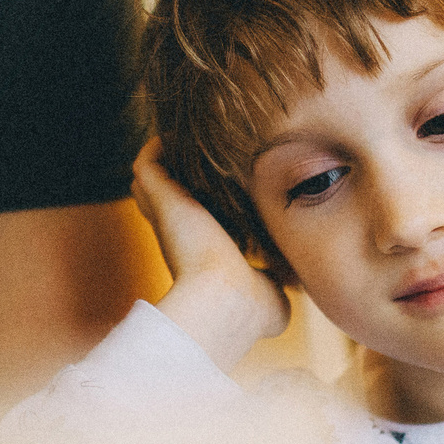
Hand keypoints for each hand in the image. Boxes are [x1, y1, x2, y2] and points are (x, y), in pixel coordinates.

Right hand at [132, 140, 289, 355]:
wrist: (228, 303)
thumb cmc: (252, 309)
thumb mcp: (272, 292)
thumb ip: (278, 278)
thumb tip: (296, 280)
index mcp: (201, 253)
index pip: (192, 225)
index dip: (202, 206)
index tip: (225, 186)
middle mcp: (180, 233)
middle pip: (165, 199)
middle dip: (180, 177)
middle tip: (205, 155)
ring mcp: (168, 215)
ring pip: (150, 180)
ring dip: (167, 159)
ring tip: (192, 137)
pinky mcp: (163, 199)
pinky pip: (147, 163)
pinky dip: (158, 145)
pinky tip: (180, 135)